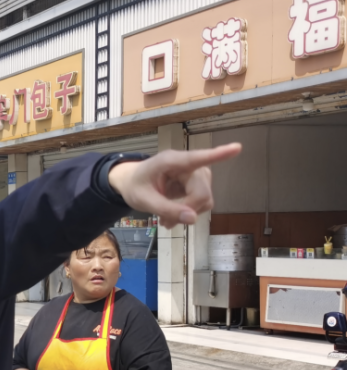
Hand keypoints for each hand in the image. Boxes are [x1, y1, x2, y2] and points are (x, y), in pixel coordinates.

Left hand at [108, 143, 241, 227]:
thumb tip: (192, 219)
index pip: (196, 158)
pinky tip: (174, 214)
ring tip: (166, 218)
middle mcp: (189, 165)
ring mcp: (197, 174)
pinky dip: (189, 212)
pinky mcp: (199, 183)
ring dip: (188, 212)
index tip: (237, 148)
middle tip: (165, 222)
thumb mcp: (144, 200)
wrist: (132, 184)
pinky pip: (202, 203)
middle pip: (202, 192)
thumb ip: (166, 209)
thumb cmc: (136, 186)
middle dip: (186, 210)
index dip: (218, 154)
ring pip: (205, 199)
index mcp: (171, 161)